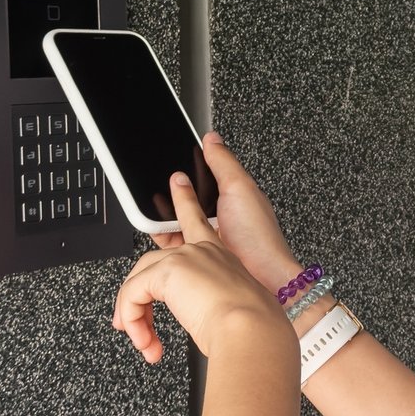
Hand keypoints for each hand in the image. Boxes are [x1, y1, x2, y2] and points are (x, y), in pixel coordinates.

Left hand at [114, 170, 298, 365]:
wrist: (253, 328)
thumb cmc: (251, 325)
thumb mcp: (230, 311)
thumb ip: (210, 307)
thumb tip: (205, 324)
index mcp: (220, 256)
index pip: (197, 222)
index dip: (185, 200)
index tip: (177, 182)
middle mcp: (203, 250)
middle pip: (153, 259)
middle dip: (135, 293)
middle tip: (135, 327)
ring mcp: (185, 256)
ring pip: (140, 279)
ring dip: (135, 315)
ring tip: (145, 341)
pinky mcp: (169, 269)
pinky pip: (133, 293)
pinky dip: (133, 319)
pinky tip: (146, 338)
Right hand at [148, 132, 305, 294]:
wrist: (260, 277)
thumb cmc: (259, 237)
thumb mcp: (240, 188)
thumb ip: (224, 162)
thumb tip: (211, 138)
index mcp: (231, 196)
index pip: (204, 174)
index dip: (188, 166)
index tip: (170, 160)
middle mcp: (217, 215)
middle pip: (185, 197)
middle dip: (170, 191)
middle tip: (159, 183)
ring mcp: (205, 236)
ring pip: (174, 218)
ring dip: (162, 212)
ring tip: (154, 205)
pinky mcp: (193, 255)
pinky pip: (170, 240)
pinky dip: (160, 233)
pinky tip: (156, 227)